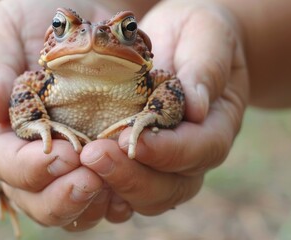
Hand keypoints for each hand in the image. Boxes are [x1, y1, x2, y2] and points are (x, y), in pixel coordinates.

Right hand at [0, 0, 119, 229]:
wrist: (81, 18)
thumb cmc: (34, 17)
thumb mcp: (5, 27)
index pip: (2, 161)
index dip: (27, 167)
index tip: (60, 155)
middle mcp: (28, 152)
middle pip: (33, 197)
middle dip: (60, 196)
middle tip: (91, 180)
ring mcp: (62, 160)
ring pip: (68, 205)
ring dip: (89, 203)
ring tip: (112, 185)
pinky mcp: (94, 159)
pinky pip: (101, 194)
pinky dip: (114, 196)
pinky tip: (128, 186)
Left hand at [81, 0, 248, 216]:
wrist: (183, 45)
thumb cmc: (197, 37)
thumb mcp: (207, 37)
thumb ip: (206, 69)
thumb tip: (196, 106)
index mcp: (214, 127)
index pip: (200, 150)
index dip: (167, 151)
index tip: (131, 139)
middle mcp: (190, 157)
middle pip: (169, 187)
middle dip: (130, 176)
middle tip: (93, 155)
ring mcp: (163, 167)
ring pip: (144, 199)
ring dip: (111, 187)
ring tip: (79, 163)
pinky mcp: (137, 165)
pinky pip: (122, 194)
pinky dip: (100, 192)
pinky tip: (75, 174)